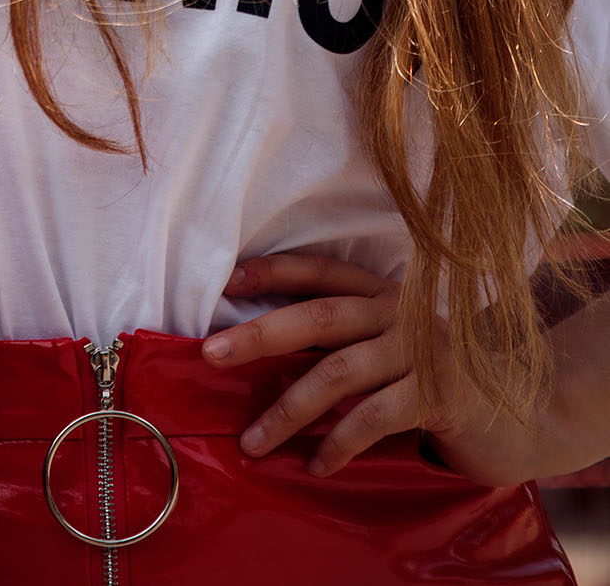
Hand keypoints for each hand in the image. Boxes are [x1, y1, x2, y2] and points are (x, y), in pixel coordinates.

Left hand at [200, 253, 542, 482]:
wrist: (526, 409)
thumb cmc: (440, 377)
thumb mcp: (394, 345)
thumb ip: (347, 338)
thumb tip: (265, 350)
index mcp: (382, 292)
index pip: (319, 270)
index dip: (272, 272)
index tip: (224, 283)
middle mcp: (398, 313)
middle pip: (317, 316)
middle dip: (259, 334)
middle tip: (210, 353)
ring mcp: (420, 351)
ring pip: (338, 373)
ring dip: (288, 409)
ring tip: (252, 441)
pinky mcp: (439, 396)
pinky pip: (375, 419)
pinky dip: (339, 443)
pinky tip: (315, 466)